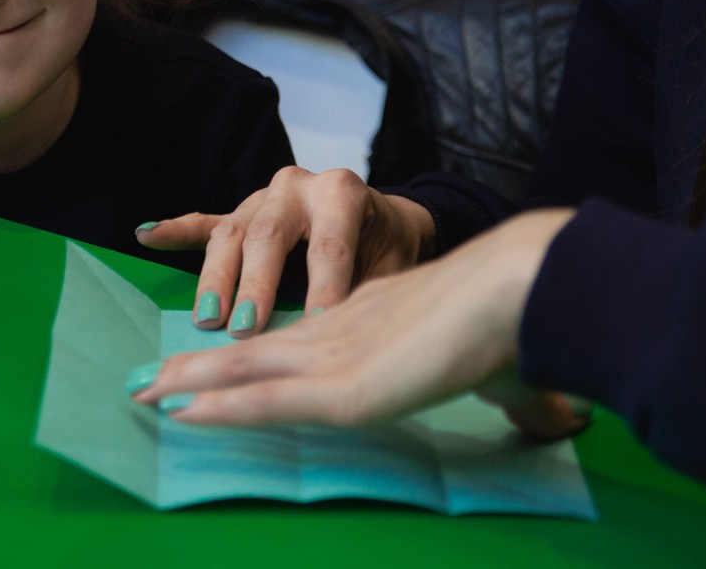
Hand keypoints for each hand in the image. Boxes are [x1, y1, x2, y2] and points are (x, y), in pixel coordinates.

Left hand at [131, 208, 586, 441]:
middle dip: (200, 362)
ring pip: (244, 369)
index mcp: (371, 317)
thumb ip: (518, 391)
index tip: (220, 360)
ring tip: (143, 393)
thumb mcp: (505, 362)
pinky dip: (218, 406)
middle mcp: (341, 329)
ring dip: (190, 382)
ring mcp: (336, 356)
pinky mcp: (341, 387)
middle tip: (149, 376)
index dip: (254, 349)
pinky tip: (181, 412)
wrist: (517, 289)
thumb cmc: (519, 323)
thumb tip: (562, 417)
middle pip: (255, 347)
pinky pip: (264, 399)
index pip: (297, 338)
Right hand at [136, 167, 434, 334]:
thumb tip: (342, 337)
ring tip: (206, 316)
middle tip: (244, 328)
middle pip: (267, 235)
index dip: (322, 288)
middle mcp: (297, 186)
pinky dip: (175, 231)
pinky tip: (145, 235)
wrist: (386, 219)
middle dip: (255, 284)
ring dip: (215, 277)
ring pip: (231, 233)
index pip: (328, 245)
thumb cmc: (389, 249)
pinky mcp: (241, 213)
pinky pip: (204, 222)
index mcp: (340, 193)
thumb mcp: (394, 268)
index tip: (315, 330)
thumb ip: (368, 294)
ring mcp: (263, 198)